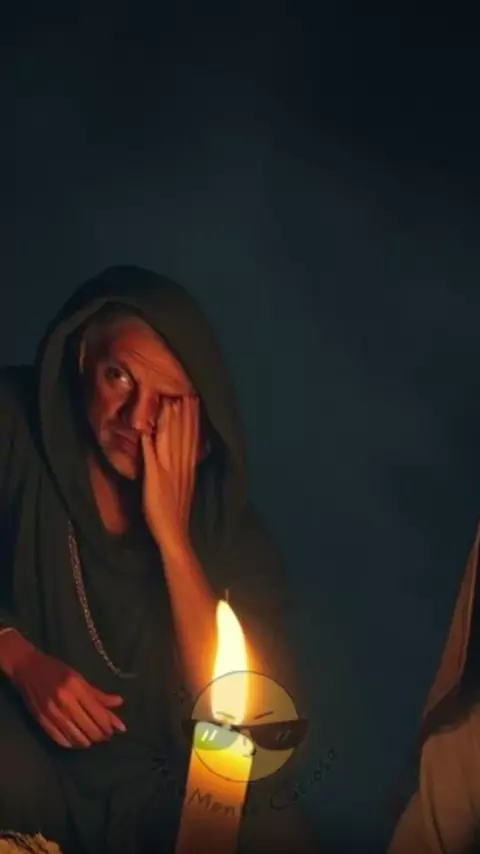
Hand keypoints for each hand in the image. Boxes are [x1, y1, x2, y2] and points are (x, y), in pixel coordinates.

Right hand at [8, 639, 125, 748]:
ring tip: (94, 738)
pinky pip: (61, 740)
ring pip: (76, 737)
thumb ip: (98, 693)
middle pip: (89, 728)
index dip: (109, 724)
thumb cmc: (56, 670)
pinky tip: (78, 740)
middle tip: (106, 735)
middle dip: (101, 735)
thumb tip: (119, 703)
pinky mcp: (42, 722)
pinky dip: (73, 744)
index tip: (116, 728)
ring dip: (89, 741)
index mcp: (76, 687)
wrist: (27, 668)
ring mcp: (52, 714)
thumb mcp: (79, 677)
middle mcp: (65, 702)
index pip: (98, 712)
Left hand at [141, 395, 199, 553]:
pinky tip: (145, 429)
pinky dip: (148, 443)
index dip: (193, 419)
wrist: (174, 534)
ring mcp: (167, 471)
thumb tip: (185, 455)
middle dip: (185, 414)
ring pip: (170, 441)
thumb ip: (184, 470)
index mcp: (188, 468)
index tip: (194, 400)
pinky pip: (151, 457)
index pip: (193, 439)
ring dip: (170, 422)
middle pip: (184, 436)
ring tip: (169, 402)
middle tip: (186, 392)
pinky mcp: (154, 479)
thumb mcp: (185, 487)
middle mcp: (180, 466)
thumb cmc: (176, 513)